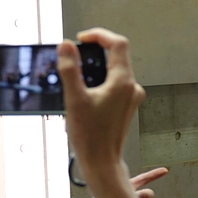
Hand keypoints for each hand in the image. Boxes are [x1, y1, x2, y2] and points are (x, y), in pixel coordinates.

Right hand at [58, 29, 160, 197]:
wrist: (102, 162)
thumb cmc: (89, 134)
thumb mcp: (74, 98)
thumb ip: (70, 69)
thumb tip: (66, 45)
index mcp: (123, 82)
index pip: (118, 44)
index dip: (100, 35)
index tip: (81, 38)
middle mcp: (132, 87)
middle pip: (118, 55)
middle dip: (97, 49)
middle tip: (75, 52)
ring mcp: (131, 97)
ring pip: (116, 70)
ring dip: (98, 65)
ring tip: (75, 72)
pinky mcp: (127, 106)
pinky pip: (115, 83)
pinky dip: (101, 79)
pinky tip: (83, 90)